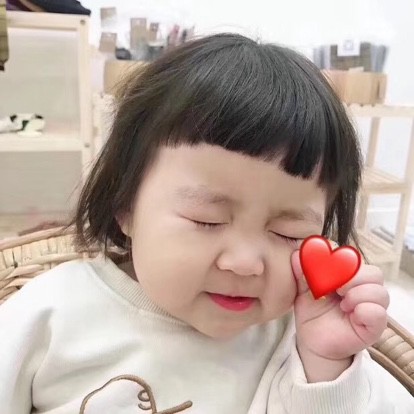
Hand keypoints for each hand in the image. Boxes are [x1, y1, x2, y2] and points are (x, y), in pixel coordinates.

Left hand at [291, 249, 388, 378]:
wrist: (312, 341)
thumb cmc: (312, 311)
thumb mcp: (303, 289)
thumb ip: (302, 271)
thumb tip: (297, 254)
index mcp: (350, 275)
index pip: (354, 258)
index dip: (339, 261)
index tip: (321, 271)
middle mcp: (365, 289)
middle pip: (373, 272)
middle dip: (351, 278)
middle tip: (334, 288)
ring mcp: (371, 307)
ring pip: (379, 291)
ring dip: (357, 294)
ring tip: (342, 304)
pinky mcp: (374, 326)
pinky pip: (379, 313)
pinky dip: (364, 310)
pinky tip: (350, 314)